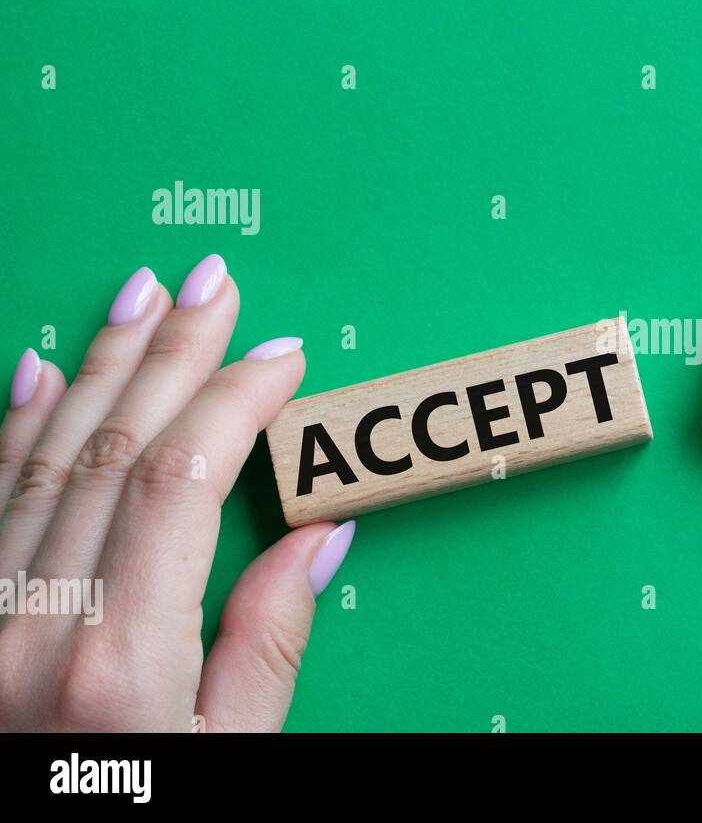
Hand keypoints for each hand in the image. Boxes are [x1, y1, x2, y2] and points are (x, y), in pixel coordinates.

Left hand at [0, 254, 353, 730]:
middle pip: (115, 447)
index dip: (236, 400)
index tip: (283, 356)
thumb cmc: (144, 814)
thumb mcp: (233, 756)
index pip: (186, 479)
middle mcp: (34, 624)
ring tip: (142, 293)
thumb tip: (319, 533)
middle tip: (216, 284)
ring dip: (101, 362)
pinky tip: (46, 369)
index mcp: (121, 659)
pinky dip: (19, 422)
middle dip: (173, 352)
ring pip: (45, 453)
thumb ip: (270, 640)